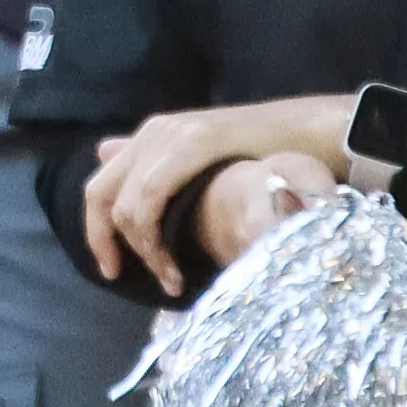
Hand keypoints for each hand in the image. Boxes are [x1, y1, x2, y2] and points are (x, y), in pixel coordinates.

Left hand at [81, 93, 360, 292]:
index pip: (98, 187)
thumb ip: (157, 164)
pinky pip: (151, 196)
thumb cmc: (263, 152)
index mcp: (150, 136)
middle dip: (106, 242)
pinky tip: (176, 263)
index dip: (95, 231)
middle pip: (99, 195)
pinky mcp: (194, 142)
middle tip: (123, 275)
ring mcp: (171, 134)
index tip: (110, 268)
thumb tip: (105, 153)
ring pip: (128, 204)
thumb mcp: (203, 161)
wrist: (310, 129)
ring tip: (170, 277)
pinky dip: (155, 237)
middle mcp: (153, 131)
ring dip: (145, 249)